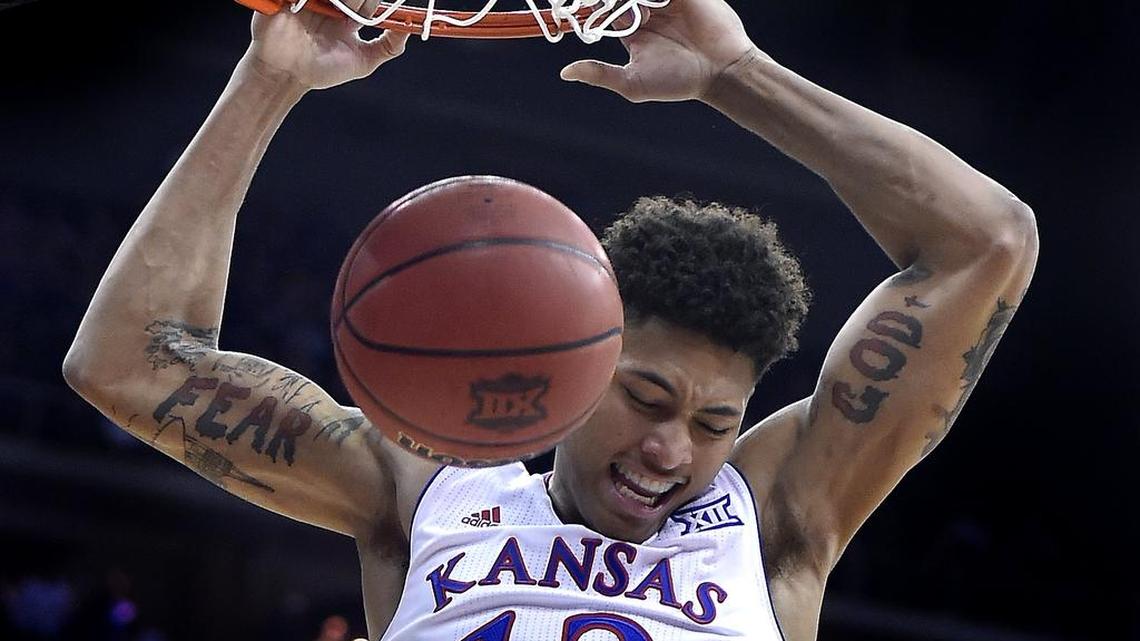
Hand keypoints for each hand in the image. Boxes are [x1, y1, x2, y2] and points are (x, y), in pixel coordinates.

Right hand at [245, 0, 408, 90]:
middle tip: (346, 17)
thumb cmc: (321, 70)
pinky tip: (316, 6)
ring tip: (332, 11)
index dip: (372, 5)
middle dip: (355, 2)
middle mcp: (334, 2)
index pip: (371, 0)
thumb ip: (388, 46)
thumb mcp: (363, 62)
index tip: (361, 20)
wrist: (284, 74)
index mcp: (351, 14)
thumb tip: (412, 27)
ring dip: (338, 0)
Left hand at [560, 0, 758, 102]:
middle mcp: (646, 10)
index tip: (577, 4)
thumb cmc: (678, 82)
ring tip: (639, 9)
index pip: (604, 8)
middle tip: (615, 5)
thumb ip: (600, 74)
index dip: (593, 4)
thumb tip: (565, 72)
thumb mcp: (633, 82)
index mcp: (631, 30)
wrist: (721, 71)